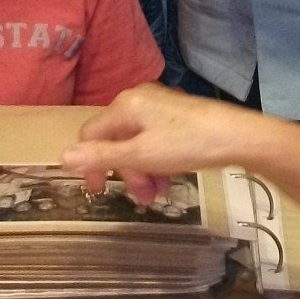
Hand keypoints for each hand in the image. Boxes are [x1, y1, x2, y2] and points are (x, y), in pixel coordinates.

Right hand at [61, 84, 258, 203]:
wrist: (237, 136)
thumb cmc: (186, 145)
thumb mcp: (141, 156)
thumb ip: (102, 157)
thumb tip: (62, 157)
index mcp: (125, 106)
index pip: (90, 135)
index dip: (90, 165)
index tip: (99, 192)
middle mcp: (139, 100)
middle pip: (116, 141)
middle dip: (126, 173)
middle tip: (143, 198)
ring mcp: (160, 107)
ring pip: (137, 144)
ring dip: (143, 172)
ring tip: (159, 195)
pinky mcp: (178, 116)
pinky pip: (155, 141)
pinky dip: (157, 162)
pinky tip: (170, 180)